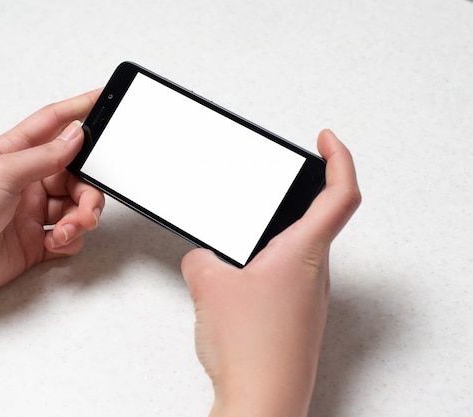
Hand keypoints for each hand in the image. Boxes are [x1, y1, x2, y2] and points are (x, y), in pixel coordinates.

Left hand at [0, 90, 103, 355]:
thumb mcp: (2, 174)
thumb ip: (45, 155)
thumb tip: (76, 134)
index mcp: (14, 154)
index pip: (53, 123)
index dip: (79, 109)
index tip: (104, 98)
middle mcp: (26, 180)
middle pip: (75, 174)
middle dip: (88, 191)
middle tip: (87, 207)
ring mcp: (30, 212)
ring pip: (75, 206)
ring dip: (80, 218)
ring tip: (68, 230)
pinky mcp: (34, 242)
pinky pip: (68, 235)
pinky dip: (70, 239)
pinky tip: (54, 242)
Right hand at [181, 129, 360, 416]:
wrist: (262, 401)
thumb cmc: (251, 350)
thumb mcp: (209, 285)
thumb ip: (201, 258)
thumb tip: (203, 258)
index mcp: (304, 253)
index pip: (340, 193)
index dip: (338, 157)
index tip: (325, 138)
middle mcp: (315, 273)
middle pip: (321, 216)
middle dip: (298, 194)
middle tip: (281, 178)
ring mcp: (308, 296)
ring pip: (300, 248)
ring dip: (278, 234)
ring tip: (248, 231)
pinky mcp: (295, 314)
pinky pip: (288, 274)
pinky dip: (268, 263)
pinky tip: (241, 275)